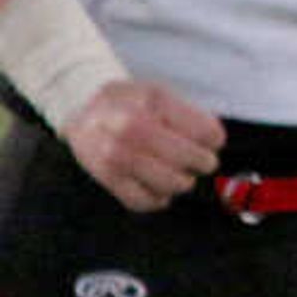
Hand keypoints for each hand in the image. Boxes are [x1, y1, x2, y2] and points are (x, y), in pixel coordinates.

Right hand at [63, 76, 223, 212]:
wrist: (82, 108)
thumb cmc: (133, 104)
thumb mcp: (163, 95)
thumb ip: (192, 117)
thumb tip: (214, 144)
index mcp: (151, 101)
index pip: (206, 133)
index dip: (215, 140)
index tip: (210, 141)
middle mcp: (128, 126)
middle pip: (191, 159)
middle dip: (202, 163)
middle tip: (200, 161)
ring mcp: (113, 153)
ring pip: (172, 184)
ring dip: (181, 182)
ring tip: (175, 172)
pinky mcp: (105, 176)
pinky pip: (145, 202)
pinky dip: (157, 198)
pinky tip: (156, 186)